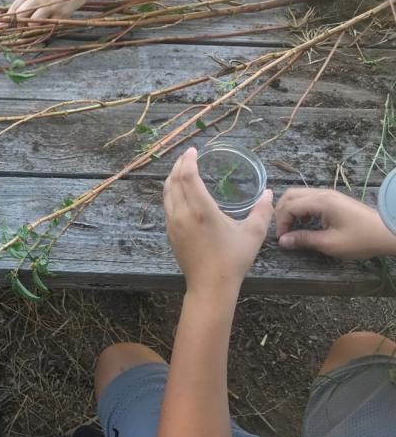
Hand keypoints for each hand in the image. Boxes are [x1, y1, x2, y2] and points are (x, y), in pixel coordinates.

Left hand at [8, 0, 106, 20]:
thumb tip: (27, 7)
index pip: (16, 5)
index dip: (7, 17)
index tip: (0, 25)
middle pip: (21, 15)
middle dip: (15, 25)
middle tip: (11, 33)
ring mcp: (50, 5)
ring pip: (33, 22)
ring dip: (32, 27)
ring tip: (33, 29)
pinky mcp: (62, 12)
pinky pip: (51, 24)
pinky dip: (50, 25)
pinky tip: (52, 22)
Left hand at [164, 147, 273, 297]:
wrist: (210, 286)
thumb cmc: (232, 260)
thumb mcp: (252, 234)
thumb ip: (262, 211)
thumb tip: (269, 193)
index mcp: (201, 210)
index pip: (188, 176)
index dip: (188, 161)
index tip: (193, 150)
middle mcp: (182, 214)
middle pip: (173, 181)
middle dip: (178, 165)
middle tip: (186, 156)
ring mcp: (173, 224)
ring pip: (167, 193)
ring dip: (172, 178)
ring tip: (180, 169)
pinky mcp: (170, 233)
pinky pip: (167, 206)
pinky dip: (170, 193)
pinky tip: (178, 193)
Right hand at [275, 188, 395, 258]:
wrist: (388, 232)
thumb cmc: (361, 239)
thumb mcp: (331, 243)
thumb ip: (304, 239)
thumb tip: (282, 241)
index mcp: (321, 202)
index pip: (289, 206)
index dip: (281, 222)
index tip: (283, 239)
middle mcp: (322, 193)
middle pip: (290, 195)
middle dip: (281, 212)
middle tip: (282, 231)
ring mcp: (328, 195)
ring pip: (298, 195)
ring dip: (290, 210)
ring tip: (291, 228)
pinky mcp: (333, 199)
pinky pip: (308, 199)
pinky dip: (299, 209)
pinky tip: (303, 222)